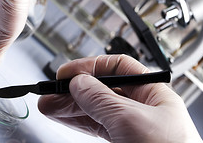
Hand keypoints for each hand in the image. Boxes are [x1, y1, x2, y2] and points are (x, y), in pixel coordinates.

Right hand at [38, 55, 202, 142]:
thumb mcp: (130, 119)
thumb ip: (101, 99)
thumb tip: (79, 83)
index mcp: (154, 93)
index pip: (118, 68)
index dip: (90, 67)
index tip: (67, 72)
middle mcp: (142, 108)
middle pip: (101, 90)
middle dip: (73, 90)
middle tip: (50, 92)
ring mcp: (131, 127)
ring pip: (95, 110)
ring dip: (69, 107)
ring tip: (48, 106)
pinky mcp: (122, 142)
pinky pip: (96, 127)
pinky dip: (77, 122)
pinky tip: (63, 117)